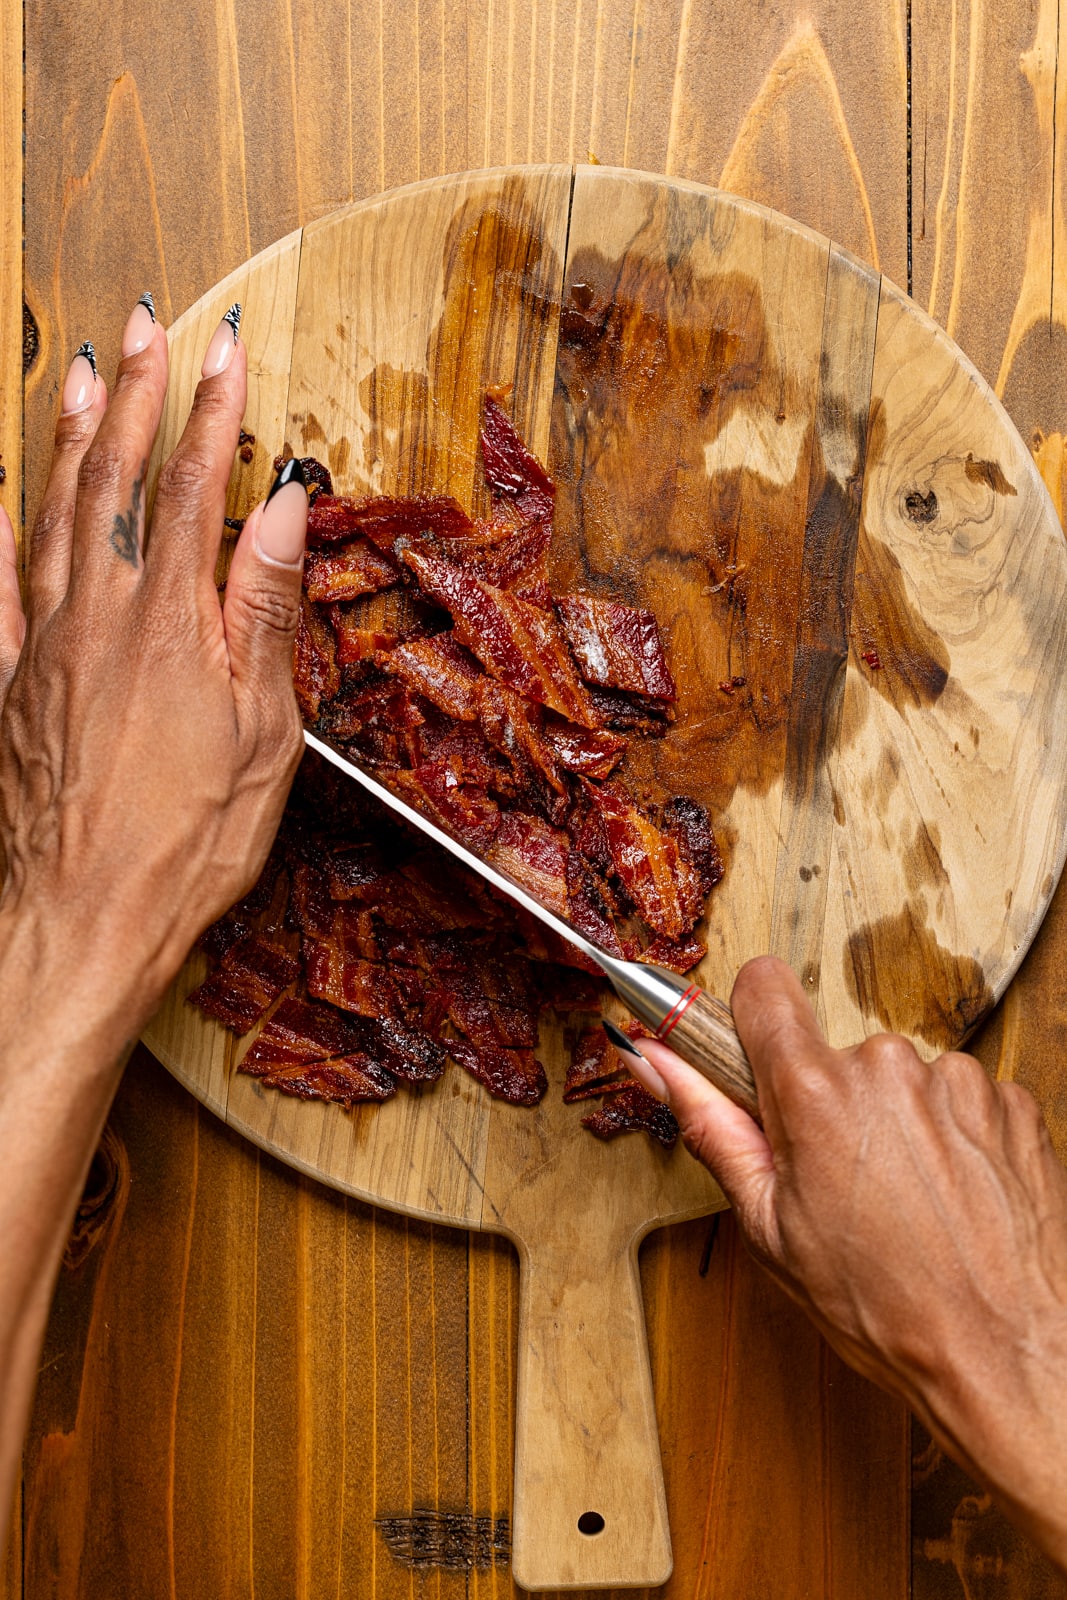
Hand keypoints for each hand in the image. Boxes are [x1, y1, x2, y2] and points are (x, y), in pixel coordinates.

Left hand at [0, 301, 308, 1033]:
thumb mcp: (261, 730)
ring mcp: (43, 647)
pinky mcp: (10, 688)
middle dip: (134, 396)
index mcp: (169, 625)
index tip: (223, 349)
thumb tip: (281, 511)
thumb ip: (263, 611)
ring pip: (51, 517)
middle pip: (113, 482)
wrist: (83, 916)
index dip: (208, 414)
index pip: (189, 491)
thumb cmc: (186, 840)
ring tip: (80, 373)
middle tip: (144, 325)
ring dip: (68, 438)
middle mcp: (97, 617)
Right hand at [633, 957, 1066, 1570]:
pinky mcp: (1012, 1102)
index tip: (757, 1056)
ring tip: (911, 1205)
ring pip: (902, 1080)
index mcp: (815, 1093)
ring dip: (899, 1125)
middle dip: (833, 1104)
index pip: (762, 988)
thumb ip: (709, 1125)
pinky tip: (955, 1200)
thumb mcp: (770, 1228)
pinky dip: (955, 1139)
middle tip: (845, 1184)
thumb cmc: (889, 1310)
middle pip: (836, 1053)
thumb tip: (652, 1062)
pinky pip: (962, 1099)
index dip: (753, 1019)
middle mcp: (888, 1068)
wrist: (1009, 1360)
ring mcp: (959, 1082)